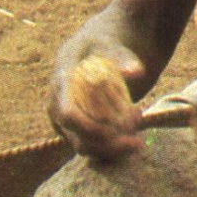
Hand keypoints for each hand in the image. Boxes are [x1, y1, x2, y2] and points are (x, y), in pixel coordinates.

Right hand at [49, 45, 146, 160]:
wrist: (92, 52)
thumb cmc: (102, 46)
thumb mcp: (112, 46)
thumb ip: (124, 58)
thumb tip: (137, 71)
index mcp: (61, 81)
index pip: (67, 112)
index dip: (89, 127)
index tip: (116, 131)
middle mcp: (57, 105)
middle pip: (77, 138)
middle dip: (109, 145)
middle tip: (138, 141)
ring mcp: (64, 120)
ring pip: (85, 148)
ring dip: (114, 149)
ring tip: (139, 138)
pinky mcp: (75, 130)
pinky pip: (92, 148)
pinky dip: (114, 149)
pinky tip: (135, 139)